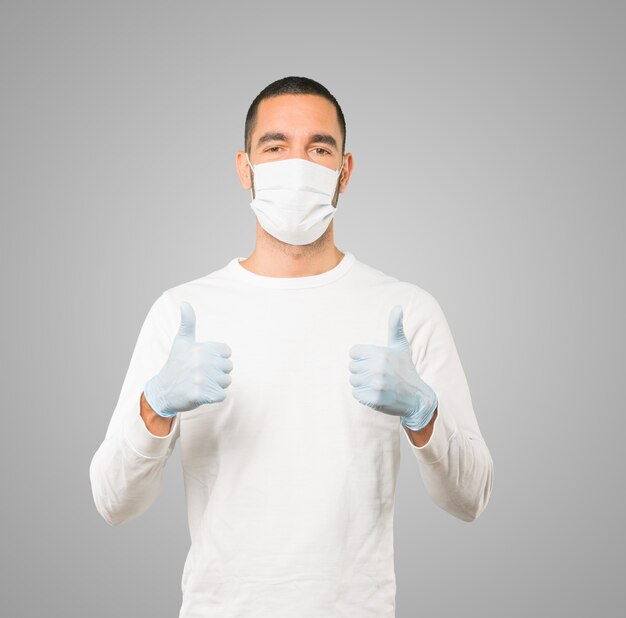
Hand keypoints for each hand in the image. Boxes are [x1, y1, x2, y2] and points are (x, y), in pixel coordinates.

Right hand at [143, 301, 232, 417]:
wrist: (162, 391)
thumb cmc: (176, 364)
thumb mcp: (181, 341)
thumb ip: (187, 322)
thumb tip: (184, 303)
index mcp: (200, 348)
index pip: (227, 352)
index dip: (218, 358)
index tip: (203, 361)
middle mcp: (201, 362)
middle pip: (228, 367)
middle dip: (218, 372)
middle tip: (201, 374)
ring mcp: (200, 379)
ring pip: (226, 381)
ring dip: (216, 384)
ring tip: (200, 383)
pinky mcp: (200, 394)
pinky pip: (222, 395)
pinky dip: (214, 396)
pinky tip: (202, 393)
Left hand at [348, 305, 437, 430]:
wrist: (416, 397)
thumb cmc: (405, 369)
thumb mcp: (401, 346)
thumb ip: (395, 326)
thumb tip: (398, 307)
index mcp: (381, 353)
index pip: (353, 352)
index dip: (361, 357)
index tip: (373, 362)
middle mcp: (378, 368)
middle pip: (352, 367)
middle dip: (362, 371)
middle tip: (377, 374)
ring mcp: (376, 384)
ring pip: (353, 380)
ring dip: (362, 383)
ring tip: (377, 383)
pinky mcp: (374, 399)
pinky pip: (356, 394)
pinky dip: (363, 395)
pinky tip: (376, 393)